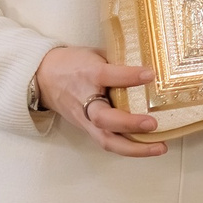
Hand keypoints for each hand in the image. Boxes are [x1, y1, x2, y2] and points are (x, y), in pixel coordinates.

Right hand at [35, 45, 164, 157]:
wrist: (43, 77)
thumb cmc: (73, 63)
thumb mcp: (94, 54)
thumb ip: (119, 61)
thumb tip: (151, 65)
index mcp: (88, 74)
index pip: (108, 76)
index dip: (129, 76)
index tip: (150, 75)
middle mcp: (85, 100)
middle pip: (103, 118)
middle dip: (129, 123)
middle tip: (153, 123)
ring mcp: (85, 118)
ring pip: (106, 139)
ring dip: (134, 148)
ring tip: (159, 147)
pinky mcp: (86, 129)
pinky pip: (107, 142)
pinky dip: (128, 148)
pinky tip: (147, 148)